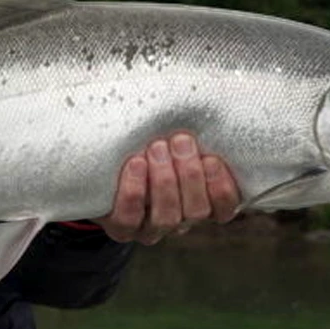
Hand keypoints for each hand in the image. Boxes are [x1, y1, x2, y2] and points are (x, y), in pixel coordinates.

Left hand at [95, 132, 240, 243]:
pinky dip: (134, 191)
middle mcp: (181, 220)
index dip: (222, 188)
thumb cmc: (149, 146)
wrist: (104, 169)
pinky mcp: (122, 228)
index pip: (225, 208)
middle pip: (197, 211)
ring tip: (157, 148)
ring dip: (164, 181)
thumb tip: (203, 100)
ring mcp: (151, 228)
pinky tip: (136, 164)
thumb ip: (191, 134)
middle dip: (190, 175)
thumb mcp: (174, 140)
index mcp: (202, 201)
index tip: (212, 158)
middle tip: (180, 140)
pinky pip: (130, 219)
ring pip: (167, 217)